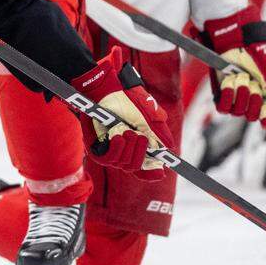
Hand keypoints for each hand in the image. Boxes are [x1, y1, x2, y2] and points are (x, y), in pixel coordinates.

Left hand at [70, 47, 174, 180]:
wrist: (108, 91)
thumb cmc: (128, 102)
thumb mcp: (149, 116)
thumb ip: (159, 132)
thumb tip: (169, 146)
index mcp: (137, 147)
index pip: (145, 169)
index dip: (151, 173)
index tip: (159, 172)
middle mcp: (124, 152)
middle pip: (135, 167)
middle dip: (140, 152)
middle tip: (140, 136)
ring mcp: (110, 152)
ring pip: (123, 164)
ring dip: (129, 147)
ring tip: (128, 131)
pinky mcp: (96, 150)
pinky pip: (109, 159)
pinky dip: (117, 149)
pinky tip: (119, 137)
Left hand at [201, 6, 265, 128]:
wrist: (235, 40)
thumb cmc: (255, 51)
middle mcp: (251, 100)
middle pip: (253, 116)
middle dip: (254, 101)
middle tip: (253, 84)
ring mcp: (236, 99)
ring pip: (238, 112)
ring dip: (240, 94)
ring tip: (241, 77)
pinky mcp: (222, 95)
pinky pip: (223, 108)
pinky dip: (227, 96)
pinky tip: (229, 83)